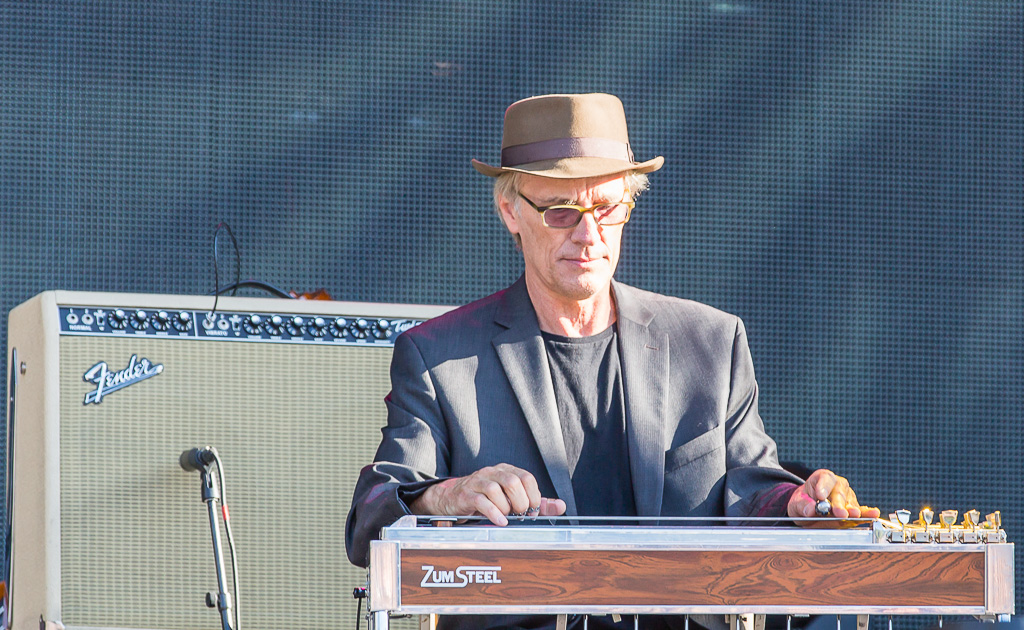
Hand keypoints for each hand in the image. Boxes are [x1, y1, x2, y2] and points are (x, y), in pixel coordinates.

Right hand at [409, 463, 566, 525]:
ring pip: (496, 489)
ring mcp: (477, 482)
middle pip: (512, 481)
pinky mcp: (466, 495)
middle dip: (520, 502)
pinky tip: (500, 521)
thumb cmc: (485, 499)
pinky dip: (493, 512)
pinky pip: (481, 501)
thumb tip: (561, 506)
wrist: (451, 499)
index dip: (533, 495)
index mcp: (506, 471)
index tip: (532, 510)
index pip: (526, 477)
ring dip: (506, 507)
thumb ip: (536, 503)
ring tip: (507, 517)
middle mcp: (492, 473)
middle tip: (520, 515)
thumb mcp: (511, 499)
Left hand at [787, 469, 879, 524]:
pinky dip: (866, 513)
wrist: (808, 511)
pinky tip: (873, 514)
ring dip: (851, 510)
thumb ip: (802, 505)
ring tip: (853, 514)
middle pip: (839, 493)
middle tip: (838, 511)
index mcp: (822, 478)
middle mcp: (837, 485)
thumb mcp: (796, 503)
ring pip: (850, 503)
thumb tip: (811, 509)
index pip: (824, 478)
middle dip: (838, 503)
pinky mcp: (854, 509)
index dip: (823, 486)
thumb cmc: (803, 503)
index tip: (820, 495)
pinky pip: (861, 511)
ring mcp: (847, 497)